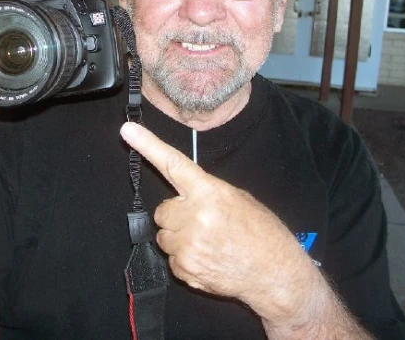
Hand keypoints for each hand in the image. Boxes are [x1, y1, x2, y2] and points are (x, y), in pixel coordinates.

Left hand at [119, 122, 319, 321]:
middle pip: (163, 210)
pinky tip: (208, 258)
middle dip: (177, 215)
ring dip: (179, 238)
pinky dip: (185, 260)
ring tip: (208, 243)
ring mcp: (188, 245)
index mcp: (210, 192)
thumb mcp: (239, 199)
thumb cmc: (262, 233)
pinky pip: (171, 259)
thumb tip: (183, 193)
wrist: (276, 274)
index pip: (173, 164)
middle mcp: (195, 216)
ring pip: (164, 236)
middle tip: (202, 223)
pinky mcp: (185, 269)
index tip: (127, 131)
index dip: (148, 145)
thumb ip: (206, 192)